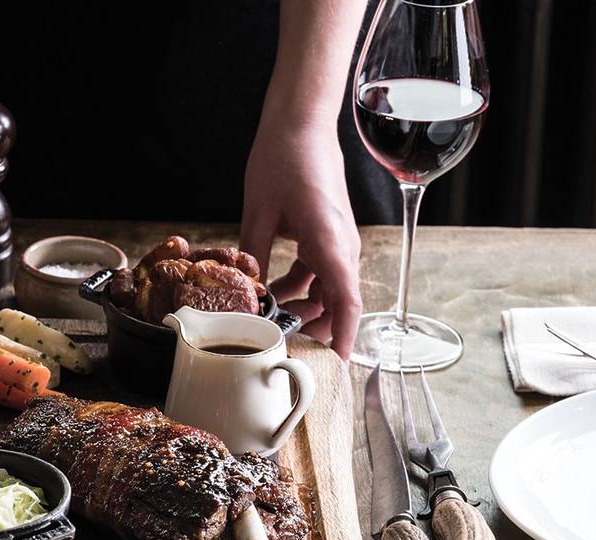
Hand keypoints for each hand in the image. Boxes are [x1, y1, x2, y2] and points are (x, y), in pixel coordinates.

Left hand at [240, 118, 362, 358]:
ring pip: (330, 287)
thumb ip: (254, 259)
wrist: (300, 122)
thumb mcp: (258, 214)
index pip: (347, 301)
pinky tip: (275, 288)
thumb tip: (249, 297)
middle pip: (340, 301)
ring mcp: (338, 238)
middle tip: (285, 343)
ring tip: (272, 316)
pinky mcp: (329, 231)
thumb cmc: (282, 159)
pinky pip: (322, 269)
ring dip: (306, 305)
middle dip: (316, 326)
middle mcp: (342, 244)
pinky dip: (303, 285)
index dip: (343, 335)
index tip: (335, 362)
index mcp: (329, 241)